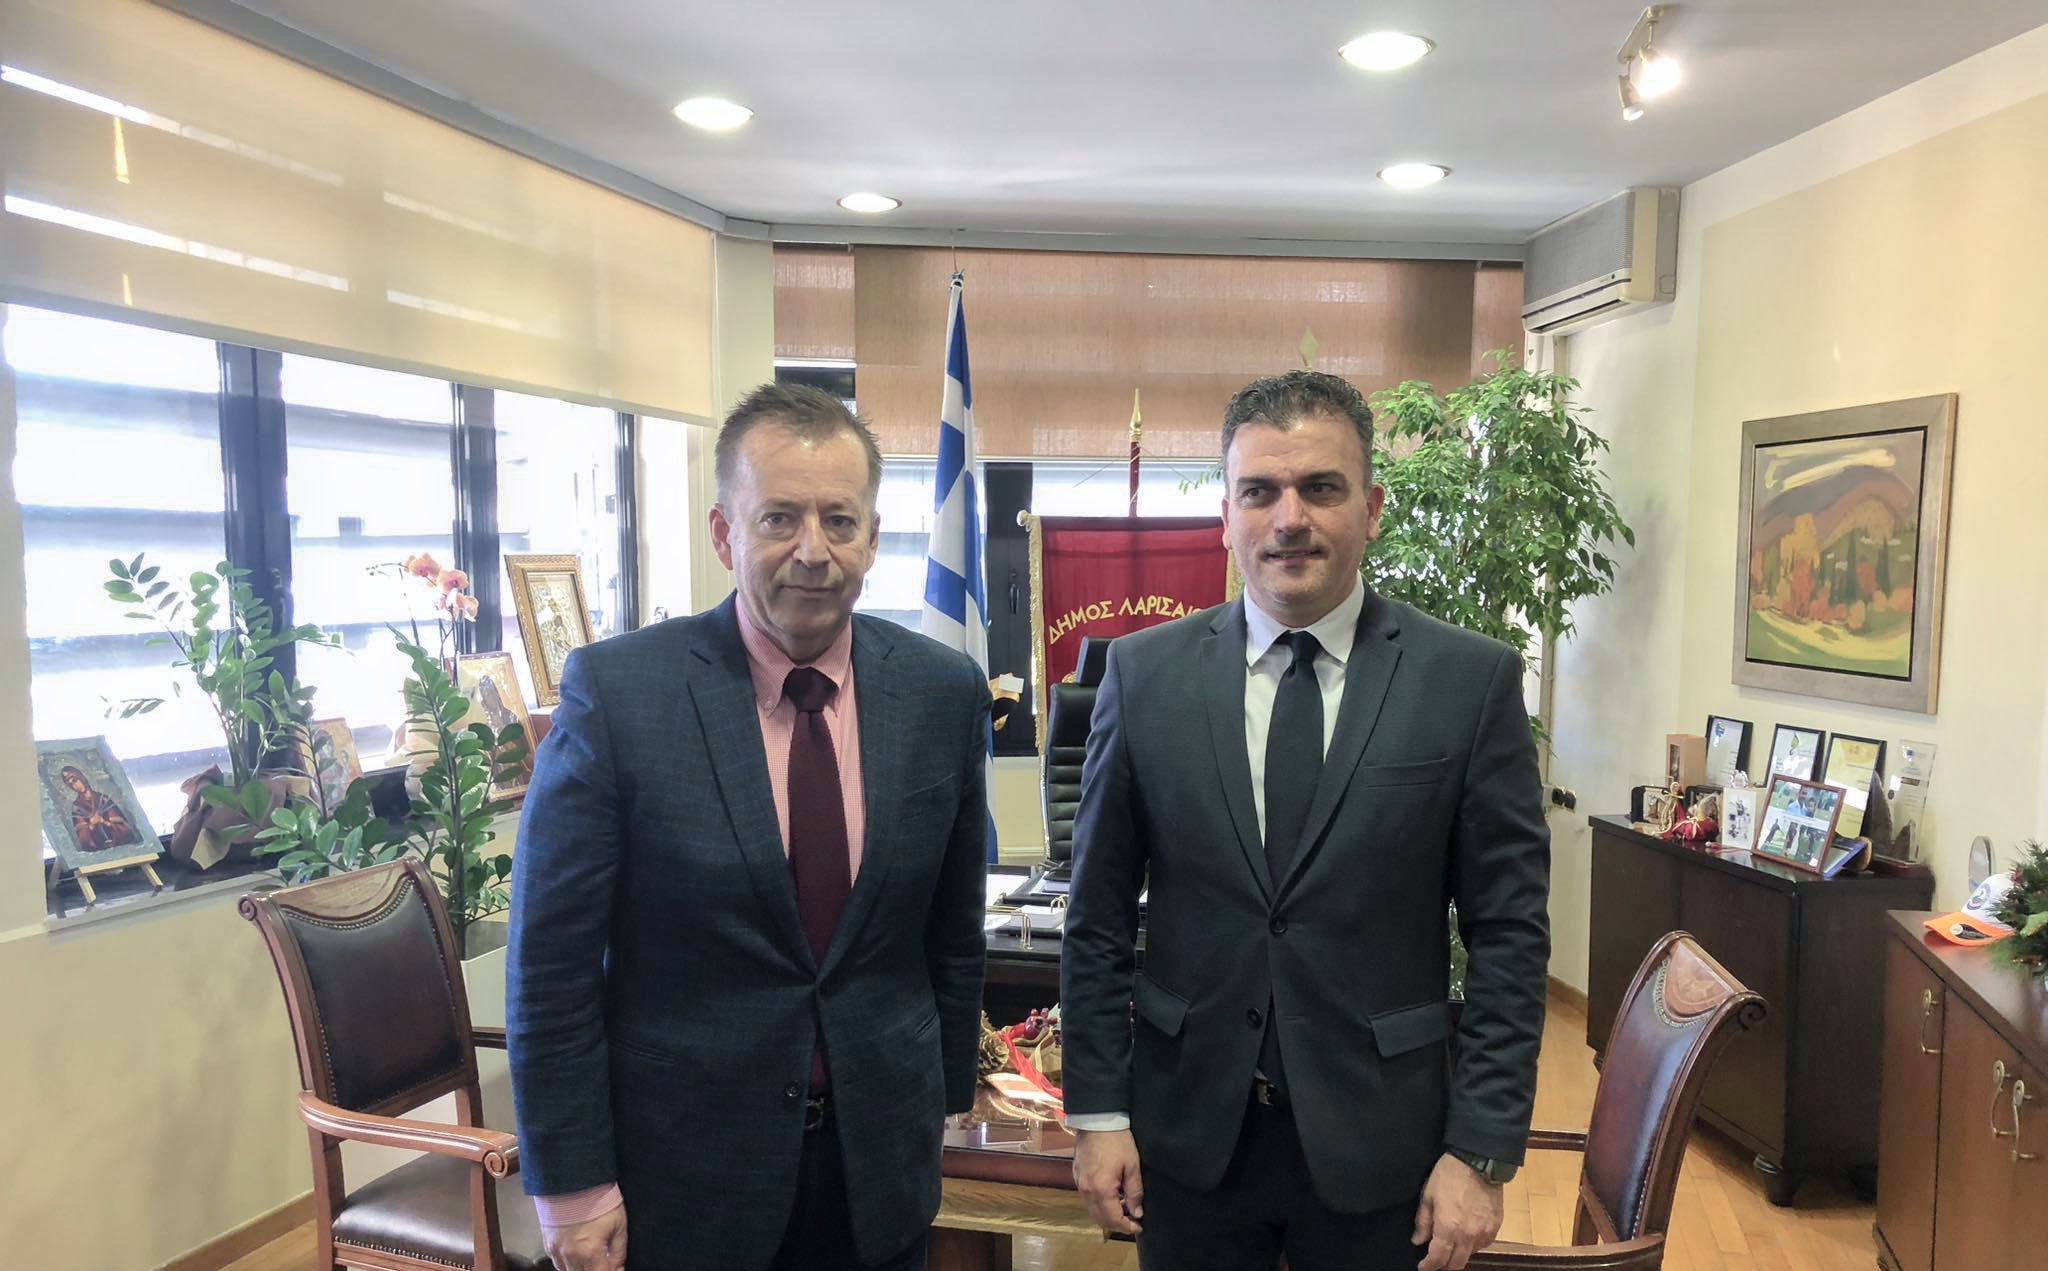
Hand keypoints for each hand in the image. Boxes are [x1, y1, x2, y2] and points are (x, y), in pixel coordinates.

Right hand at [543, 1204, 627, 1270]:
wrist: (573, 1179)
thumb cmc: (598, 1198)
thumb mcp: (618, 1224)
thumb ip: (618, 1252)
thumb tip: (619, 1268)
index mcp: (590, 1252)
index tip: (615, 1269)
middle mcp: (571, 1255)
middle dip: (595, 1270)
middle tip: (602, 1262)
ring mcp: (556, 1250)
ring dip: (580, 1269)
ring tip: (590, 1259)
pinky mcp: (548, 1243)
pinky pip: (557, 1263)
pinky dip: (567, 1264)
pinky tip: (577, 1256)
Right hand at [1072, 1128, 1143, 1235]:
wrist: (1096, 1120)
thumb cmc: (1117, 1141)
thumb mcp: (1132, 1166)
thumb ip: (1134, 1192)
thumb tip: (1136, 1212)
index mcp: (1102, 1189)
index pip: (1113, 1219)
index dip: (1127, 1227)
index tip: (1138, 1227)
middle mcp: (1087, 1191)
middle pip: (1100, 1219)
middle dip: (1117, 1224)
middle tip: (1132, 1221)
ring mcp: (1079, 1184)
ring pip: (1092, 1210)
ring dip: (1107, 1215)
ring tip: (1123, 1209)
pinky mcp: (1077, 1176)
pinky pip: (1087, 1199)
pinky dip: (1099, 1204)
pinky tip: (1111, 1197)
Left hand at [1412, 1153, 1502, 1270]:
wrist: (1479, 1160)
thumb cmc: (1449, 1175)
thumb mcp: (1428, 1195)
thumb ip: (1423, 1221)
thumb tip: (1417, 1240)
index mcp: (1448, 1228)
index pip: (1438, 1259)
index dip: (1428, 1266)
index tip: (1422, 1267)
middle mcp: (1468, 1236)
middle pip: (1456, 1264)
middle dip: (1444, 1266)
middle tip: (1436, 1261)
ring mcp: (1485, 1232)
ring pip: (1471, 1254)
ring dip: (1459, 1254)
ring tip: (1452, 1244)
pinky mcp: (1496, 1226)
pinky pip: (1484, 1244)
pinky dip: (1474, 1244)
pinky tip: (1467, 1235)